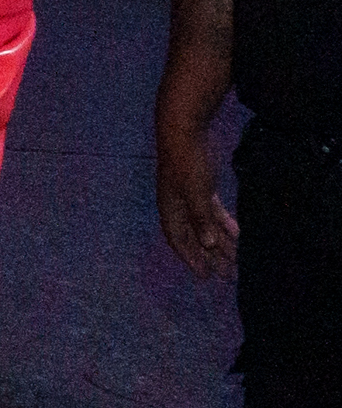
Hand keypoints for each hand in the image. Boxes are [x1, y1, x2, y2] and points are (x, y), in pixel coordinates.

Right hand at [158, 133, 237, 278]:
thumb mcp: (195, 193)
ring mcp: (190, 197)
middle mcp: (178, 207)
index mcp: (171, 210)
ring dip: (220, 242)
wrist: (185, 132)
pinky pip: (213, 212)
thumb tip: (209, 244)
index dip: (192, 259)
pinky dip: (224, 223)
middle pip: (195, 237)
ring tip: (235, 259)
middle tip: (225, 274)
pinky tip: (237, 233)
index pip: (179, 241)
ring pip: (206, 225)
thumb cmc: (186, 163)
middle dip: (210, 256)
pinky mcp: (202, 187)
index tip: (205, 276)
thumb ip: (202, 219)